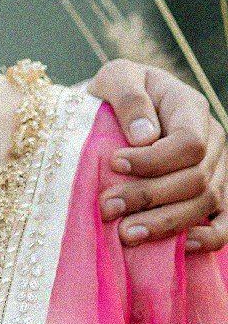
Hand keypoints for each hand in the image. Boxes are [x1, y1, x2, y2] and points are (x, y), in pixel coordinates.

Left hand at [90, 61, 227, 250]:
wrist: (114, 112)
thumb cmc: (114, 93)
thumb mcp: (115, 78)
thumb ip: (128, 96)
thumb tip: (144, 136)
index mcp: (190, 107)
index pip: (189, 142)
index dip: (154, 160)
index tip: (114, 164)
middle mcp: (212, 139)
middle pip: (196, 178)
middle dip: (149, 196)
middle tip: (108, 208)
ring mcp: (217, 169)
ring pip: (206, 203)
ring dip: (166, 223)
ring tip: (125, 234)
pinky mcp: (213, 195)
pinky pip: (225, 223)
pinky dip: (207, 238)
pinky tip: (180, 246)